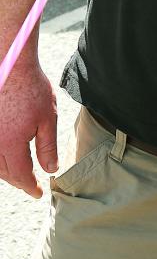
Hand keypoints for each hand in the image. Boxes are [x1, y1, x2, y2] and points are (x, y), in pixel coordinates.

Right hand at [0, 57, 57, 196]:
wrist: (10, 65)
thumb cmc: (31, 88)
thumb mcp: (47, 118)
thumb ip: (48, 147)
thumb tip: (50, 169)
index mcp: (11, 144)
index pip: (20, 175)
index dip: (30, 186)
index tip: (38, 193)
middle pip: (4, 172)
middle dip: (18, 181)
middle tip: (31, 185)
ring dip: (6, 171)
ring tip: (19, 173)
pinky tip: (6, 156)